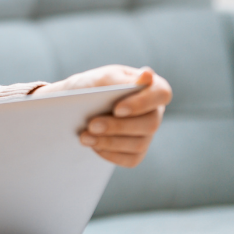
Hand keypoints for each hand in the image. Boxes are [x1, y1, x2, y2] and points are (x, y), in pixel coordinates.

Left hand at [32, 65, 171, 167]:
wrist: (71, 105)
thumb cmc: (90, 86)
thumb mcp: (100, 78)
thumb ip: (121, 79)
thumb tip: (148, 75)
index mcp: (149, 87)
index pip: (161, 93)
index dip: (142, 103)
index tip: (117, 109)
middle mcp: (153, 111)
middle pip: (150, 124)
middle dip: (118, 126)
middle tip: (92, 125)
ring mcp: (147, 133)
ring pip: (139, 144)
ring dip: (109, 141)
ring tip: (85, 137)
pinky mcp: (137, 151)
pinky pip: (131, 159)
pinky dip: (110, 153)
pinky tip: (93, 145)